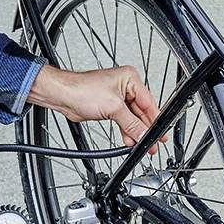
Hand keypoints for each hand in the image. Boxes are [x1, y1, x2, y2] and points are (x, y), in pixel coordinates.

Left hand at [29, 64, 160, 145]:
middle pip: (142, 112)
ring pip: (132, 119)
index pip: (149, 102)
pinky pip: (123, 121)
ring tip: (141, 145)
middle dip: (145, 128)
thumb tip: (143, 134)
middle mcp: (125, 86)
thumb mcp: (113, 108)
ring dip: (135, 132)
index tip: (160, 134)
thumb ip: (131, 123)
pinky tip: (129, 141)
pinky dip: (126, 131)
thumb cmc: (82, 89)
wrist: (63, 95)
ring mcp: (117, 97)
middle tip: (152, 143)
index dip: (155, 120)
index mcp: (130, 78)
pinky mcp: (110, 107)